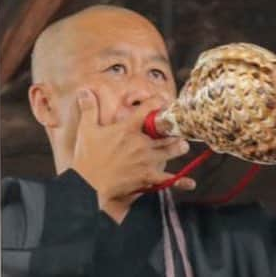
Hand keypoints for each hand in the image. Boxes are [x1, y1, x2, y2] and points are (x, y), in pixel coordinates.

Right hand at [71, 89, 194, 213]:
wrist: (87, 184)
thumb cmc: (87, 157)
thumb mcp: (86, 130)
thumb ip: (89, 109)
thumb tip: (84, 91)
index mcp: (127, 129)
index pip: (147, 110)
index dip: (157, 103)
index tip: (164, 100)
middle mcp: (141, 142)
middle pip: (165, 132)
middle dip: (173, 128)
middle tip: (180, 126)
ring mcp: (146, 160)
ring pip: (170, 151)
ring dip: (178, 147)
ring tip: (183, 145)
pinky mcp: (148, 176)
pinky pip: (168, 179)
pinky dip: (180, 181)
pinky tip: (191, 183)